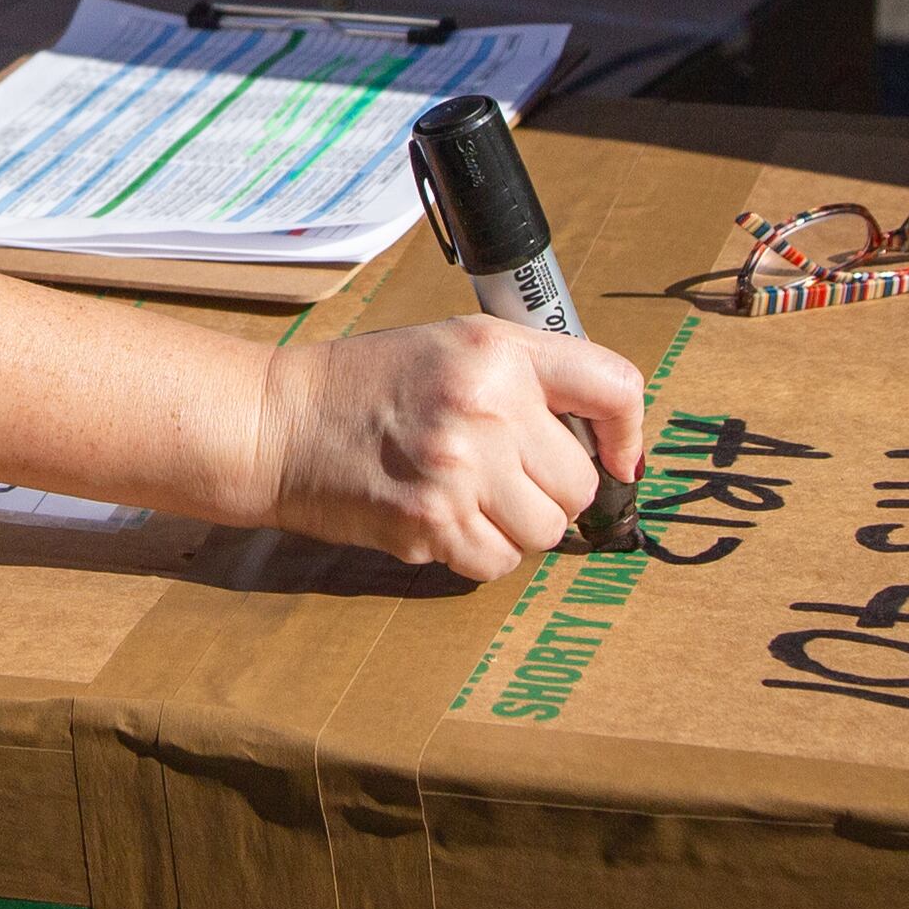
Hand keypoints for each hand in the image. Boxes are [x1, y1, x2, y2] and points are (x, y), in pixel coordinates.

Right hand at [253, 316, 647, 579]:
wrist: (280, 422)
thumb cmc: (369, 383)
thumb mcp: (454, 344)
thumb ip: (528, 378)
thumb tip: (604, 442)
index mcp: (498, 353)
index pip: (613, 388)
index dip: (629, 433)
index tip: (618, 459)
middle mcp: (487, 409)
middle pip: (579, 484)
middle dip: (551, 490)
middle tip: (505, 476)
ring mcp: (460, 472)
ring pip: (546, 532)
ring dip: (518, 526)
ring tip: (472, 498)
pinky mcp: (432, 525)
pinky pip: (499, 563)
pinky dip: (482, 553)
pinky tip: (447, 521)